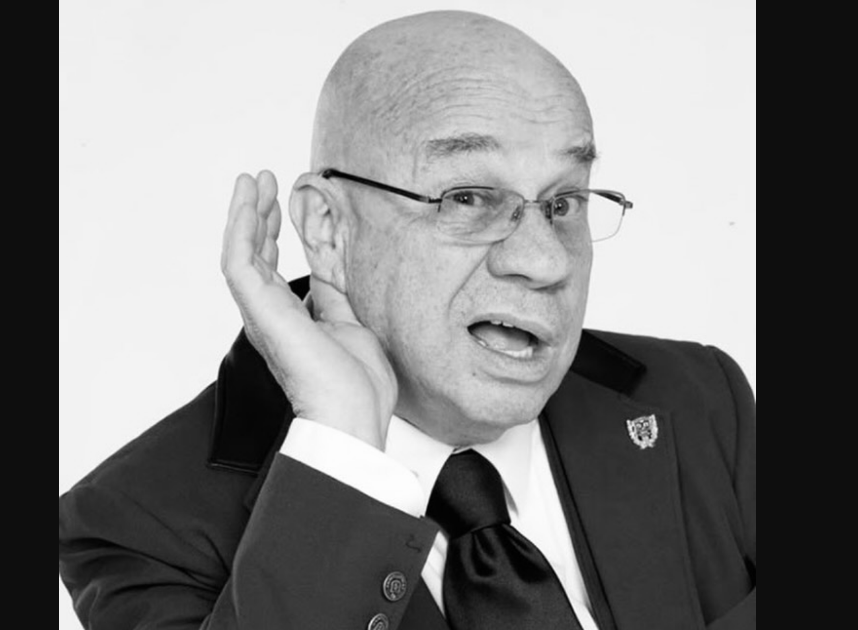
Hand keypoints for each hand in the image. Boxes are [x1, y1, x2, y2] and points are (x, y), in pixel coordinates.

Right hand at [221, 171, 396, 448]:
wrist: (354, 413)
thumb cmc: (356, 383)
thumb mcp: (350, 324)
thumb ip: (335, 297)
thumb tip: (333, 269)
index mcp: (288, 319)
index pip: (271, 268)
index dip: (271, 233)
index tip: (278, 203)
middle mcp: (268, 315)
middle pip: (253, 255)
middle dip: (256, 215)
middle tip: (262, 181)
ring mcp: (261, 313)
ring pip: (240, 253)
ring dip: (244, 214)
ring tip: (252, 180)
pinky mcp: (260, 310)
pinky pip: (238, 262)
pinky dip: (240, 229)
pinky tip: (248, 202)